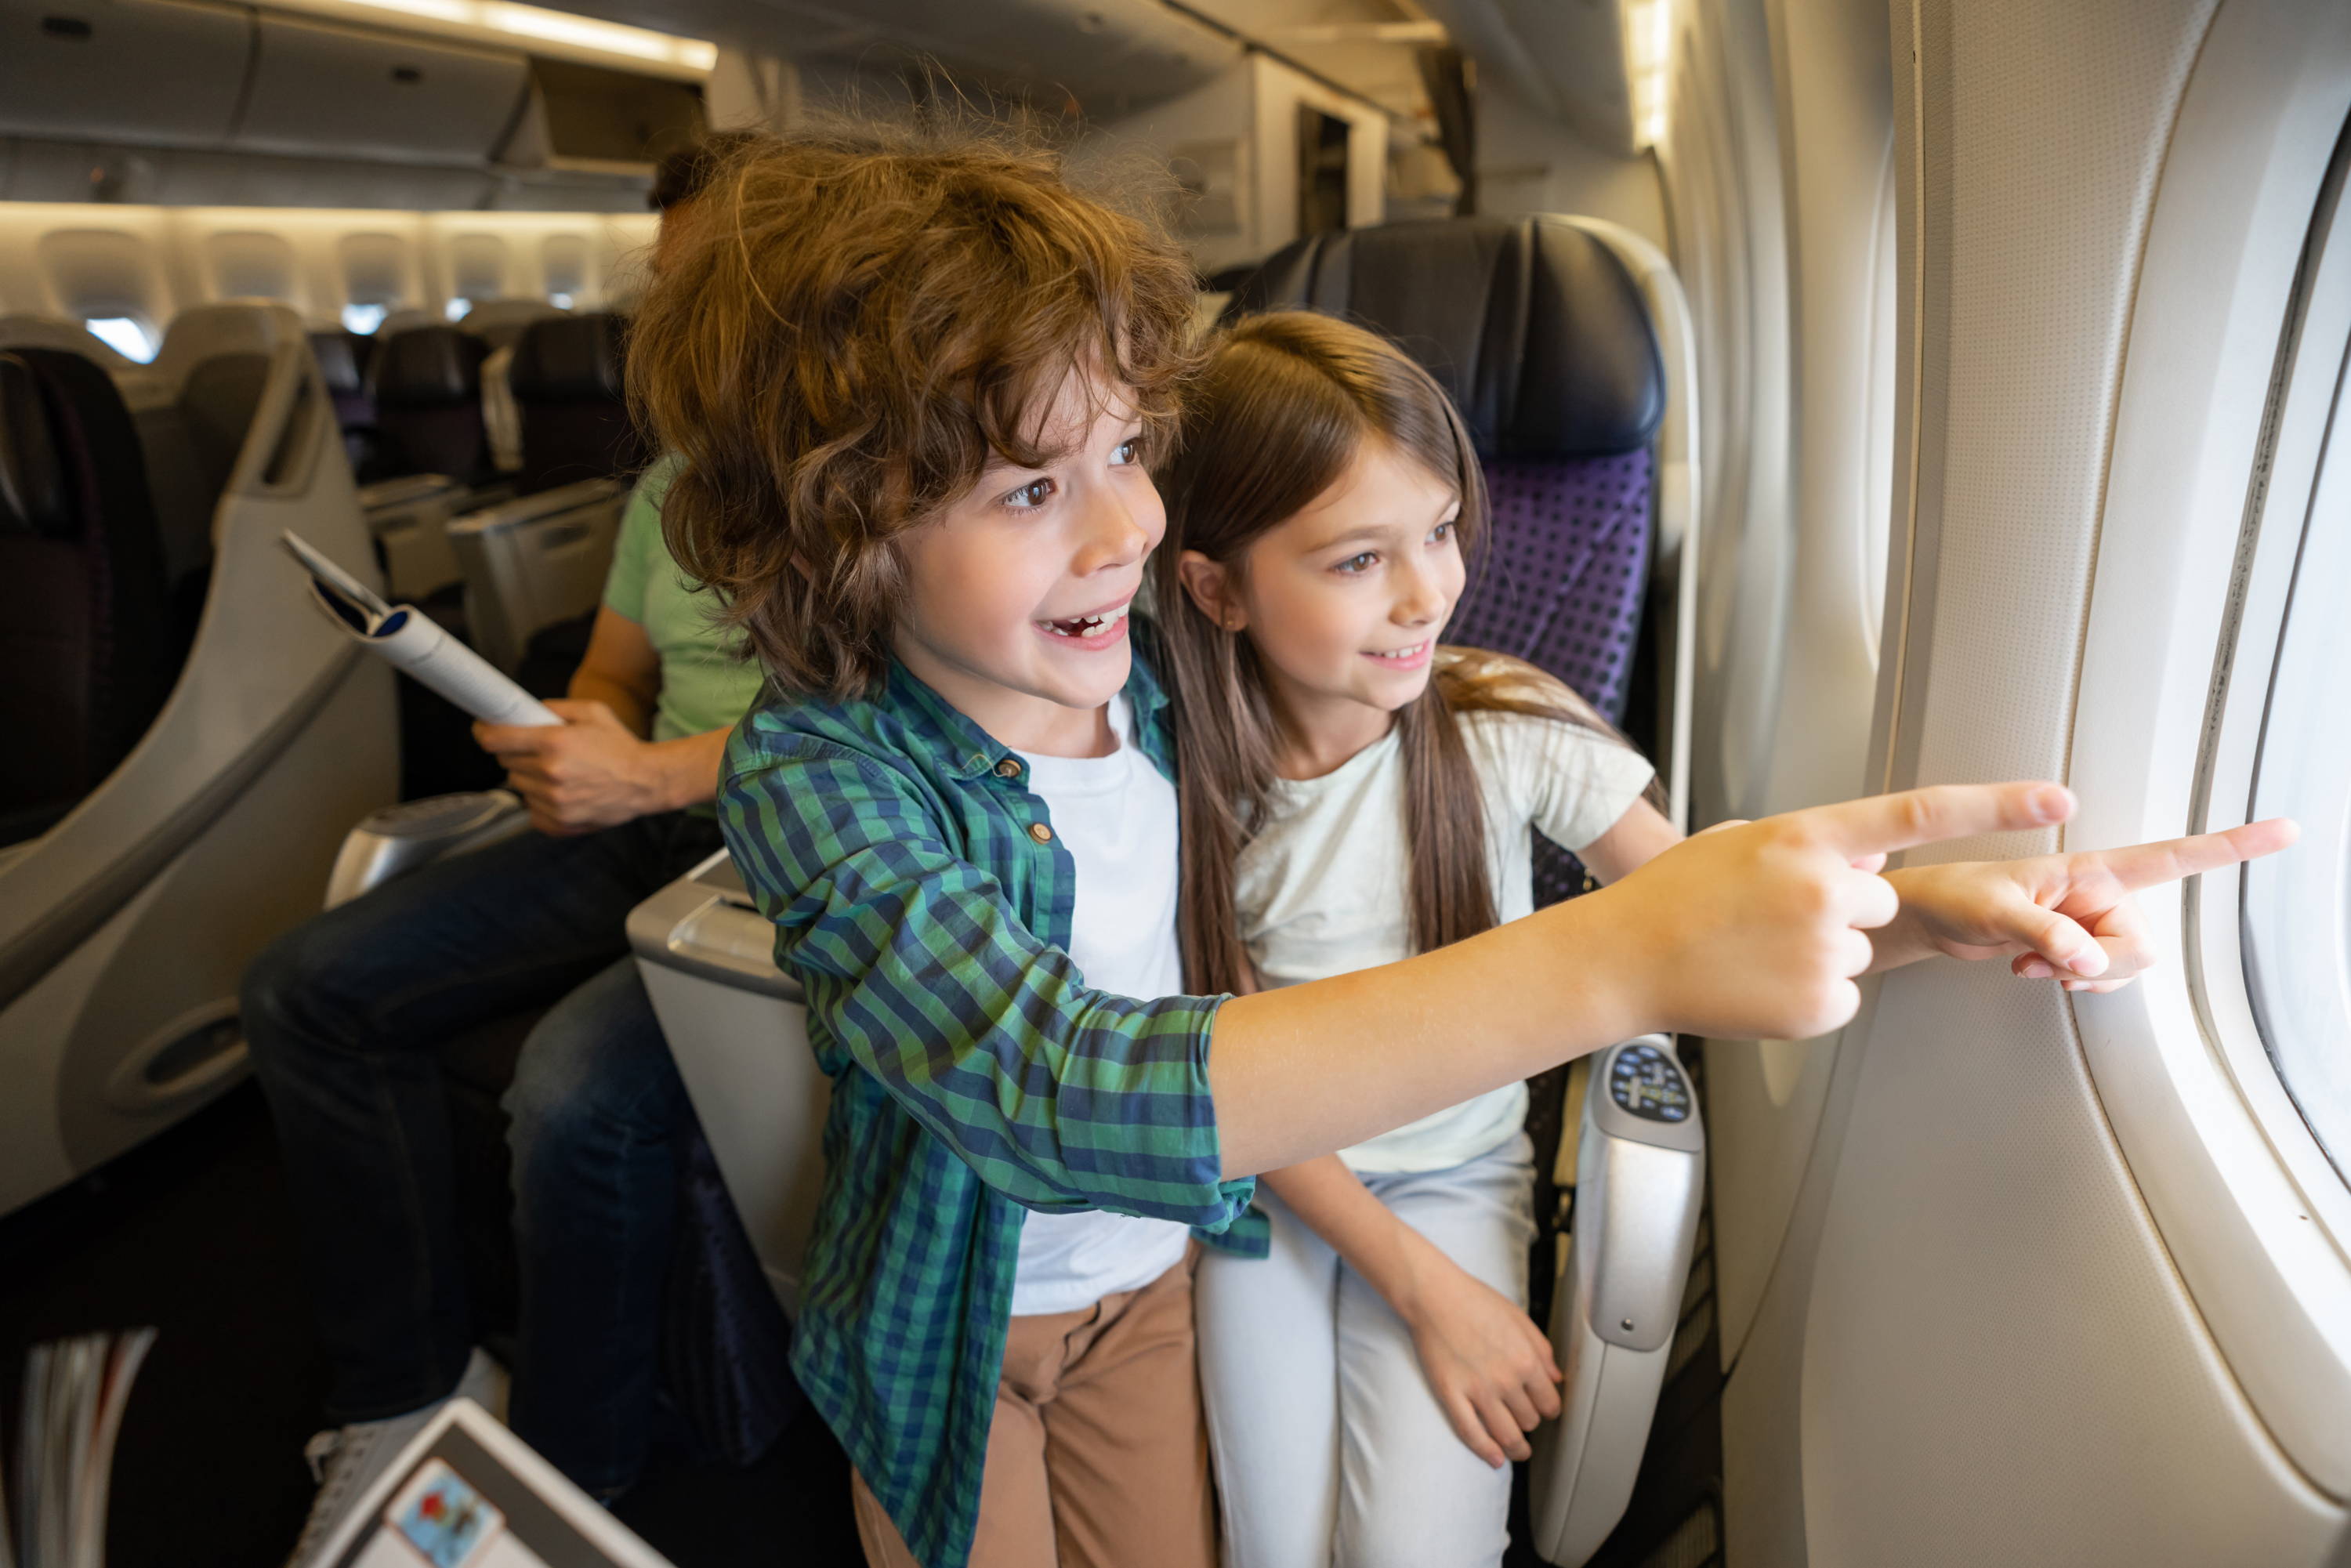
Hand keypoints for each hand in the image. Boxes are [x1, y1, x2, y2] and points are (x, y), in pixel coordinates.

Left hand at [473, 699, 665, 835]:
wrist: (647, 783)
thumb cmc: (620, 746)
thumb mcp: (592, 711)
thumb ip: (554, 708)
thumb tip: (524, 712)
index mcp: (555, 743)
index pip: (496, 740)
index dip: (485, 733)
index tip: (484, 730)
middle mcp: (550, 774)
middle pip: (506, 763)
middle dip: (517, 754)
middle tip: (538, 751)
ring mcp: (554, 802)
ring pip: (518, 787)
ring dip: (529, 778)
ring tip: (556, 773)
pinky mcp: (559, 823)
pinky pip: (531, 811)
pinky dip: (540, 802)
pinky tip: (561, 793)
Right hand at [1395, 1240, 1561, 1467]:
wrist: (1434, 1296)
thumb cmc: (1475, 1301)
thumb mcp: (1520, 1318)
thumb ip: (1542, 1350)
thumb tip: (1556, 1378)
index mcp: (1526, 1359)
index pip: (1550, 1404)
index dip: (1549, 1410)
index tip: (1544, 1410)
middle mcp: (1506, 1379)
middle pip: (1529, 1421)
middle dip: (1529, 1422)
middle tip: (1523, 1419)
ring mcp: (1477, 1390)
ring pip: (1507, 1435)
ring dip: (1517, 1448)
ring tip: (1518, 1450)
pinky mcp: (1451, 1395)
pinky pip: (1472, 1434)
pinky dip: (1487, 1452)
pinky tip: (1495, 1458)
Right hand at [1592, 782, 2076, 1040]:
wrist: (1624, 959)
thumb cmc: (1673, 897)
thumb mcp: (1739, 842)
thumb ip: (1809, 845)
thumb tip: (1858, 857)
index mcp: (1806, 836)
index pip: (1920, 812)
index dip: (1997, 804)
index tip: (2058, 797)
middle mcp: (1826, 888)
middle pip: (1881, 901)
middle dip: (1841, 911)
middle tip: (1772, 919)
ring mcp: (1826, 949)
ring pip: (1861, 952)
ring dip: (1819, 955)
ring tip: (1754, 953)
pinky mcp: (1824, 1003)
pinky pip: (1844, 996)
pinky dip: (1807, 996)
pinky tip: (1759, 986)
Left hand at [1887, 818, 2296, 991]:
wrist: (1933, 916)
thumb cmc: (1956, 894)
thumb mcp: (1995, 911)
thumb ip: (2046, 934)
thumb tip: (2089, 962)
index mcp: (2092, 870)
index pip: (2172, 856)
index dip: (2230, 846)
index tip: (2283, 830)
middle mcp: (2101, 894)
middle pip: (2142, 946)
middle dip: (2099, 964)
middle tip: (2045, 955)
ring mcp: (2091, 922)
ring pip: (2124, 967)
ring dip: (2079, 974)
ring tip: (2031, 957)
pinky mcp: (2078, 945)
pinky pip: (2102, 977)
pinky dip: (2073, 981)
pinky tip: (2035, 967)